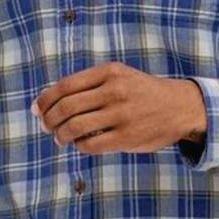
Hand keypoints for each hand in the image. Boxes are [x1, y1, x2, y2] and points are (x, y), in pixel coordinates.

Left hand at [29, 62, 206, 154]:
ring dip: (60, 135)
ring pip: (74, 127)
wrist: (181, 107)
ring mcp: (121, 115)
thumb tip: (49, 100)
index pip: (65, 86)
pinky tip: (80, 144)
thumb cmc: (142, 92)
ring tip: (59, 138)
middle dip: (48, 119)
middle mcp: (114, 91)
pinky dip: (79, 146)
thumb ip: (89, 84)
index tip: (37, 109)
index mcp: (109, 72)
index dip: (45, 100)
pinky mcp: (127, 137)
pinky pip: (90, 144)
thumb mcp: (119, 77)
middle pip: (66, 107)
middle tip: (45, 126)